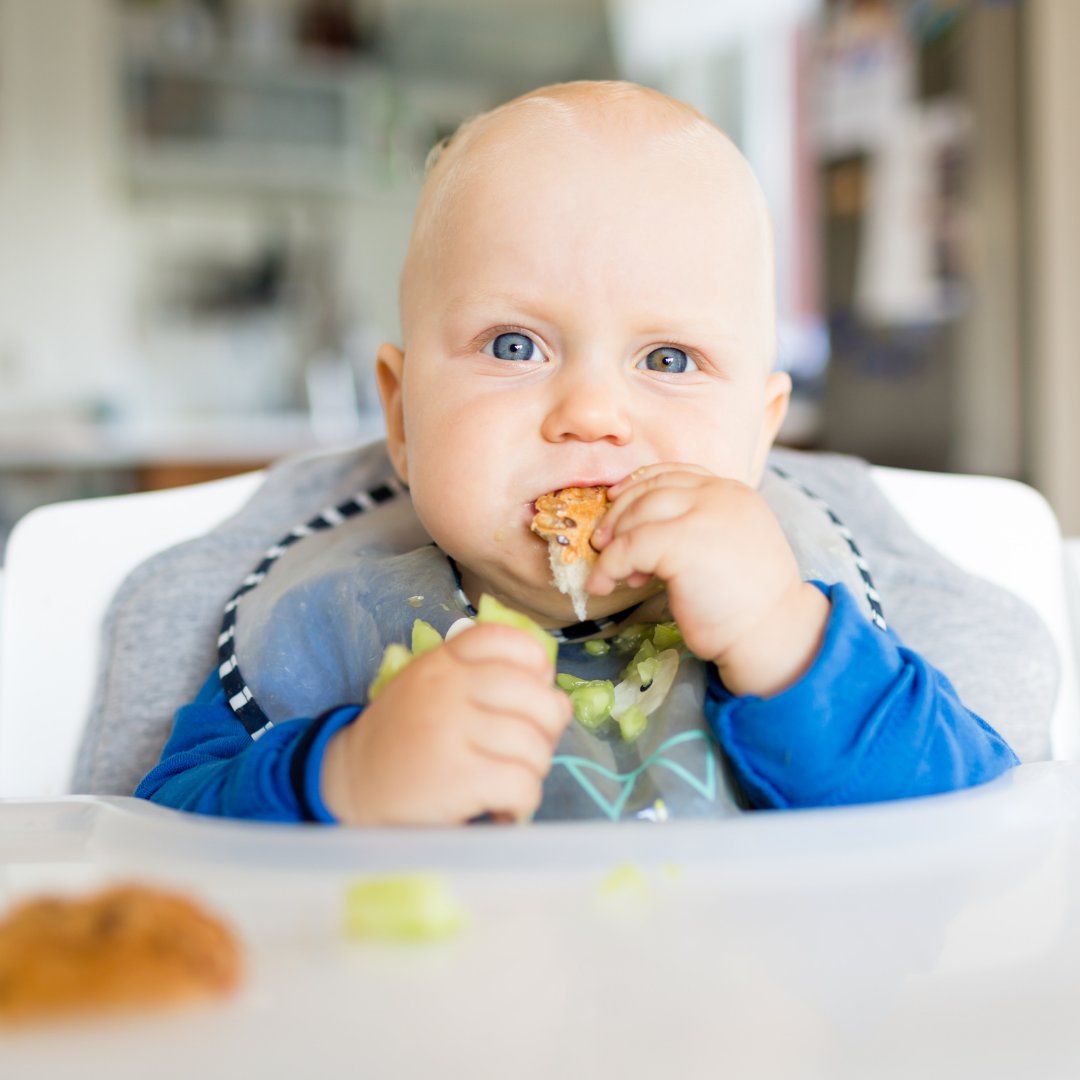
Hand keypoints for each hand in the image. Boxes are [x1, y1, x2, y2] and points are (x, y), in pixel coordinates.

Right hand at [321, 624, 571, 825]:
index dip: (535, 666)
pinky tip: (502, 808)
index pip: (508, 640)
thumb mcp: (431, 686)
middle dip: (547, 729)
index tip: (530, 692)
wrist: (351, 784)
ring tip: (508, 781)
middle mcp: (449, 688)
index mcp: (445, 662)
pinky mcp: (456, 777)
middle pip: (539, 697)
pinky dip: (521, 803)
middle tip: (526, 749)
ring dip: (532, 771)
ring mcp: (452, 730)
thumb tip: (548, 685)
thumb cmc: (405, 737)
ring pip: (535, 745)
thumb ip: (479, 675)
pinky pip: (522, 784)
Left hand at [588, 463, 828, 696]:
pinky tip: (603, 585)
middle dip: (619, 514)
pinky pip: (629, 547)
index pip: (675, 473)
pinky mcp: (682, 543)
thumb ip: (695, 526)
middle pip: (651, 489)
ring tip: (612, 572)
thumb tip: (637, 530)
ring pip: (637, 514)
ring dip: (614, 543)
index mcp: (733, 492)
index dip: (638, 485)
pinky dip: (608, 566)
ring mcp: (702, 515)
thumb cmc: (747, 602)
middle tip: (603, 542)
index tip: (615, 502)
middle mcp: (718, 495)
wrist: (770, 634)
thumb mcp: (727, 546)